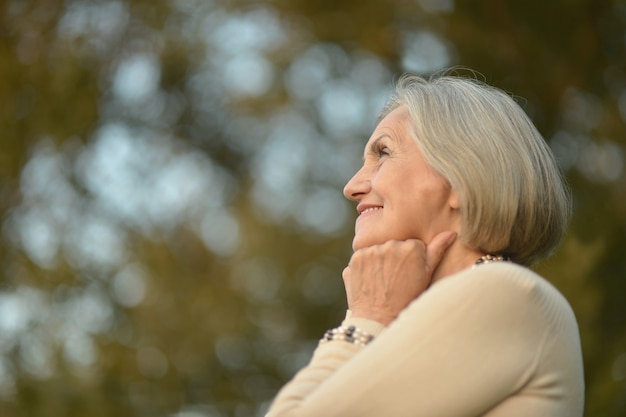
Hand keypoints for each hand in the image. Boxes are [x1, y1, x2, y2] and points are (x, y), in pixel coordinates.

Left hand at [342, 231, 456, 325]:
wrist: (379, 320)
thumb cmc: (407, 300)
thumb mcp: (426, 276)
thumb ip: (437, 251)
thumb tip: (450, 233)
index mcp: (411, 247)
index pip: (412, 245)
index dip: (411, 260)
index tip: (408, 274)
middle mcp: (390, 245)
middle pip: (395, 245)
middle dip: (395, 258)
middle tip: (395, 279)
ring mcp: (371, 251)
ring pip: (378, 250)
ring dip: (379, 260)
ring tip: (383, 281)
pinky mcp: (356, 258)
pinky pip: (362, 256)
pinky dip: (365, 265)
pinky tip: (371, 280)